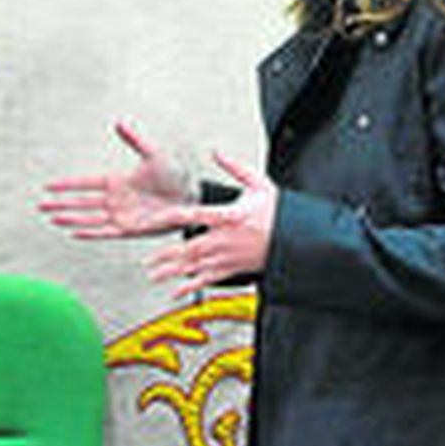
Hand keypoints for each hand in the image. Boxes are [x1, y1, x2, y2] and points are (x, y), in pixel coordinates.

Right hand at [40, 121, 194, 238]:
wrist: (190, 196)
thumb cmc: (174, 174)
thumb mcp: (153, 154)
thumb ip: (134, 140)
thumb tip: (119, 122)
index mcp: (117, 181)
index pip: (85, 183)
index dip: (67, 185)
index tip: (48, 186)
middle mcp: (115, 199)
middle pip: (82, 202)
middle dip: (61, 204)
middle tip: (41, 206)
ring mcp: (121, 215)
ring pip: (89, 218)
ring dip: (71, 218)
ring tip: (53, 218)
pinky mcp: (129, 229)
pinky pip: (105, 232)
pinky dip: (90, 232)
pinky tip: (74, 231)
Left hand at [147, 153, 276, 299]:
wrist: (297, 239)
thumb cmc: (279, 213)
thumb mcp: (260, 184)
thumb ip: (235, 168)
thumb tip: (218, 154)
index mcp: (229, 216)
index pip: (194, 215)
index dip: (172, 216)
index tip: (155, 218)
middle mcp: (225, 239)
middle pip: (189, 247)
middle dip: (167, 254)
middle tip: (148, 258)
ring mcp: (228, 257)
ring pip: (195, 266)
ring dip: (173, 271)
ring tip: (154, 275)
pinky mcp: (233, 269)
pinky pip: (208, 280)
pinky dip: (190, 287)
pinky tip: (176, 292)